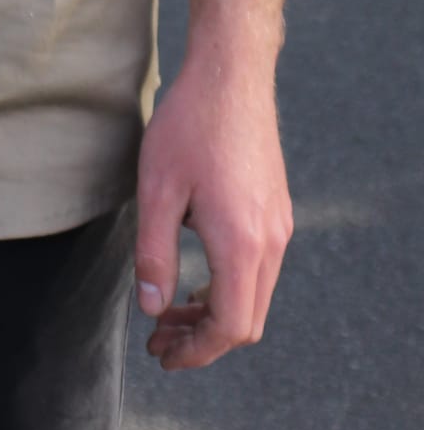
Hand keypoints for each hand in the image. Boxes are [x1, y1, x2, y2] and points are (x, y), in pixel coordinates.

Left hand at [133, 53, 292, 371]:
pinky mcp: (276, 210)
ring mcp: (278, 226)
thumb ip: (153, 255)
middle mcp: (270, 242)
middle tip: (159, 339)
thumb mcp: (156, 190)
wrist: (231, 75)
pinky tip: (195, 276)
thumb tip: (151, 309)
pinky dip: (228, 286)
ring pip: (254, 296)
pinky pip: (259, 269)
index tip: (163, 354)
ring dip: (214, 312)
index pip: (229, 327)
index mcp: (241, 243)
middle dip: (203, 339)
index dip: (196, 351)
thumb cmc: (188, 126)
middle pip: (246, 321)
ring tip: (169, 312)